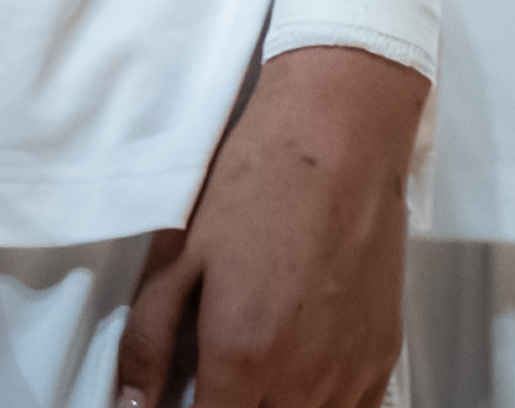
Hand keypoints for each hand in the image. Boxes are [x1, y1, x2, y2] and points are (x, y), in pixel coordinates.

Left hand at [113, 45, 424, 407]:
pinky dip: (321, 404)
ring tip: (256, 374)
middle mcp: (303, 375)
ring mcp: (350, 368)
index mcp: (244, 355)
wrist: (341, 134)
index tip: (184, 398)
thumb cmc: (261, 183)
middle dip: (233, 407)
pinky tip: (299, 373)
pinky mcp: (383, 353)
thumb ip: (147, 345)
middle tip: (218, 379)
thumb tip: (131, 404)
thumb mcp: (179, 258)